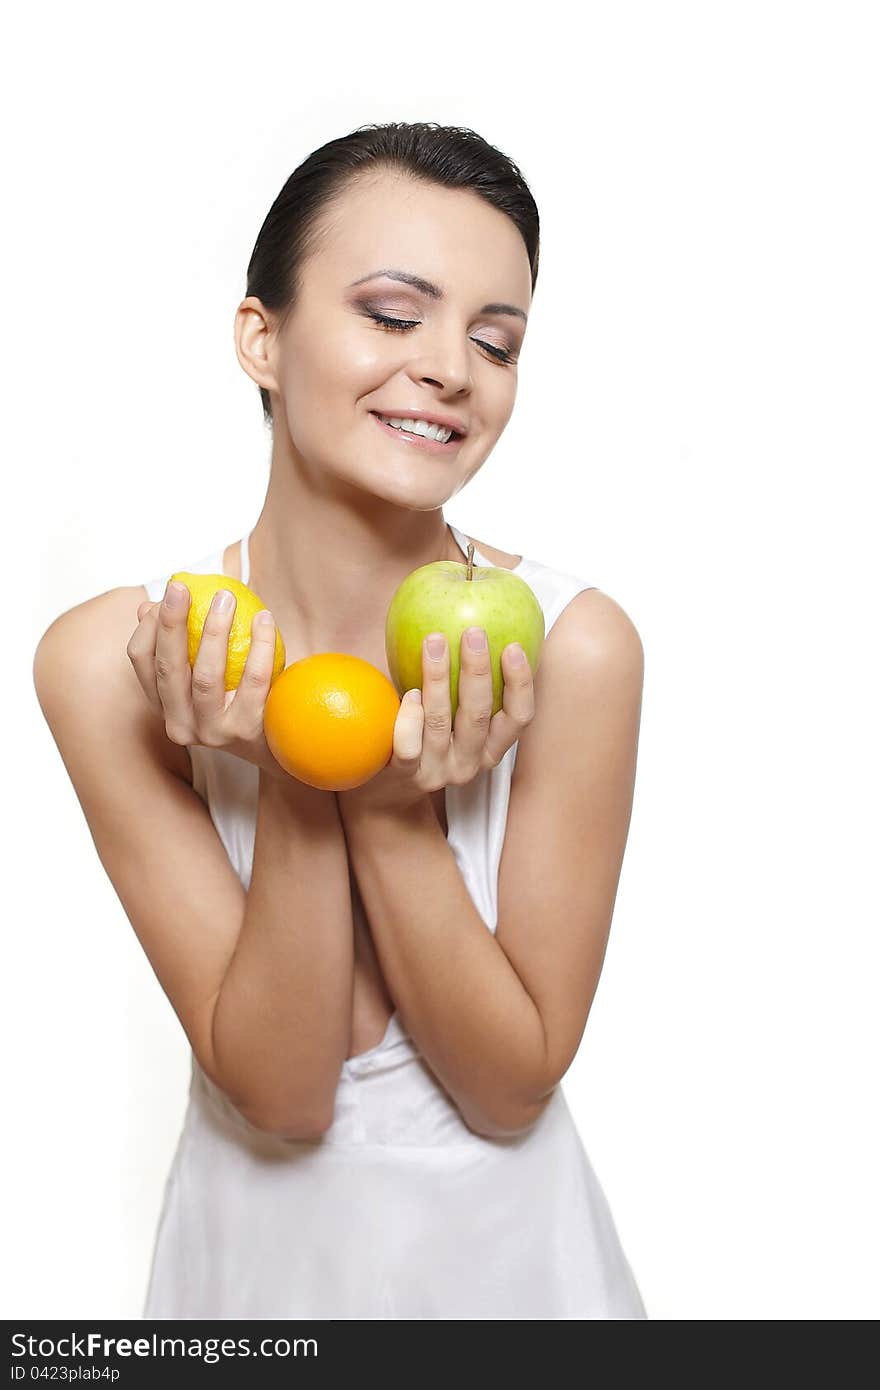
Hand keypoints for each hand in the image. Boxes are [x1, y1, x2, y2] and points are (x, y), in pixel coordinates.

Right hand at [126, 581, 288, 782]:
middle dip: (172, 623)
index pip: (141, 660)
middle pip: (168, 668)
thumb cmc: (236, 696)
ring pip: (206, 677)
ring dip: (215, 631)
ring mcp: (212, 732)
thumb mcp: (202, 672)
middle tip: (181, 587)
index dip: (149, 625)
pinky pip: (254, 681)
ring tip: (226, 597)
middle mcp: (180, 724)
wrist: (278, 743)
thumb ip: (178, 641)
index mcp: (163, 705)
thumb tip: (146, 606)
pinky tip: (264, 618)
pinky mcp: (246, 731)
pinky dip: (260, 645)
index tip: (169, 591)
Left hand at [337, 628, 534, 818]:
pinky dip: (410, 716)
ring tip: (434, 639)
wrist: (380, 789)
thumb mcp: (451, 714)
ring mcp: (437, 772)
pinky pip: (409, 746)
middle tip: (472, 630)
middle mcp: (469, 764)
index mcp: (490, 748)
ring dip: (439, 677)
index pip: (519, 718)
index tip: (514, 646)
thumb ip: (465, 683)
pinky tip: (410, 692)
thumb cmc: (421, 734)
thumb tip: (475, 618)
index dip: (521, 684)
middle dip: (478, 670)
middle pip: (479, 715)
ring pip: (442, 722)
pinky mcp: (405, 776)